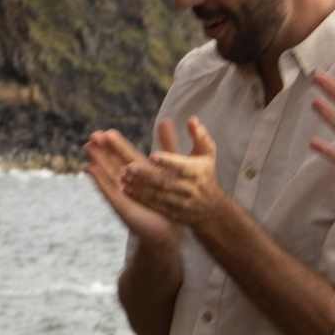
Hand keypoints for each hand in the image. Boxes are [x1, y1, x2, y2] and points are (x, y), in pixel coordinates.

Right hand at [84, 125, 176, 246]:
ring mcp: (122, 194)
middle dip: (103, 149)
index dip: (115, 144)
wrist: (169, 229)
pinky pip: (108, 192)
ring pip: (107, 174)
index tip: (106, 132)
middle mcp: (128, 182)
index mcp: (139, 172)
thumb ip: (169, 145)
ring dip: (98, 161)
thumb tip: (166, 120)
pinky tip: (90, 170)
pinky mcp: (121, 206)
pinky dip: (99, 181)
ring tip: (88, 148)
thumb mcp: (171, 167)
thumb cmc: (170, 200)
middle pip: (113, 162)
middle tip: (93, 135)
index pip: (125, 155)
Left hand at [118, 116, 224, 231]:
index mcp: (196, 172)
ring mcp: (179, 204)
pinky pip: (153, 207)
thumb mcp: (207, 154)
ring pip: (157, 196)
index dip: (167, 162)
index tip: (152, 156)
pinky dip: (139, 199)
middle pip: (165, 183)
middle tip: (129, 167)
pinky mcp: (171, 214)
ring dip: (139, 187)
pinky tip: (125, 190)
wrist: (212, 209)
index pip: (182, 167)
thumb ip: (199, 136)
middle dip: (147, 175)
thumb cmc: (205, 174)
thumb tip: (191, 120)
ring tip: (123, 177)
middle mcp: (188, 189)